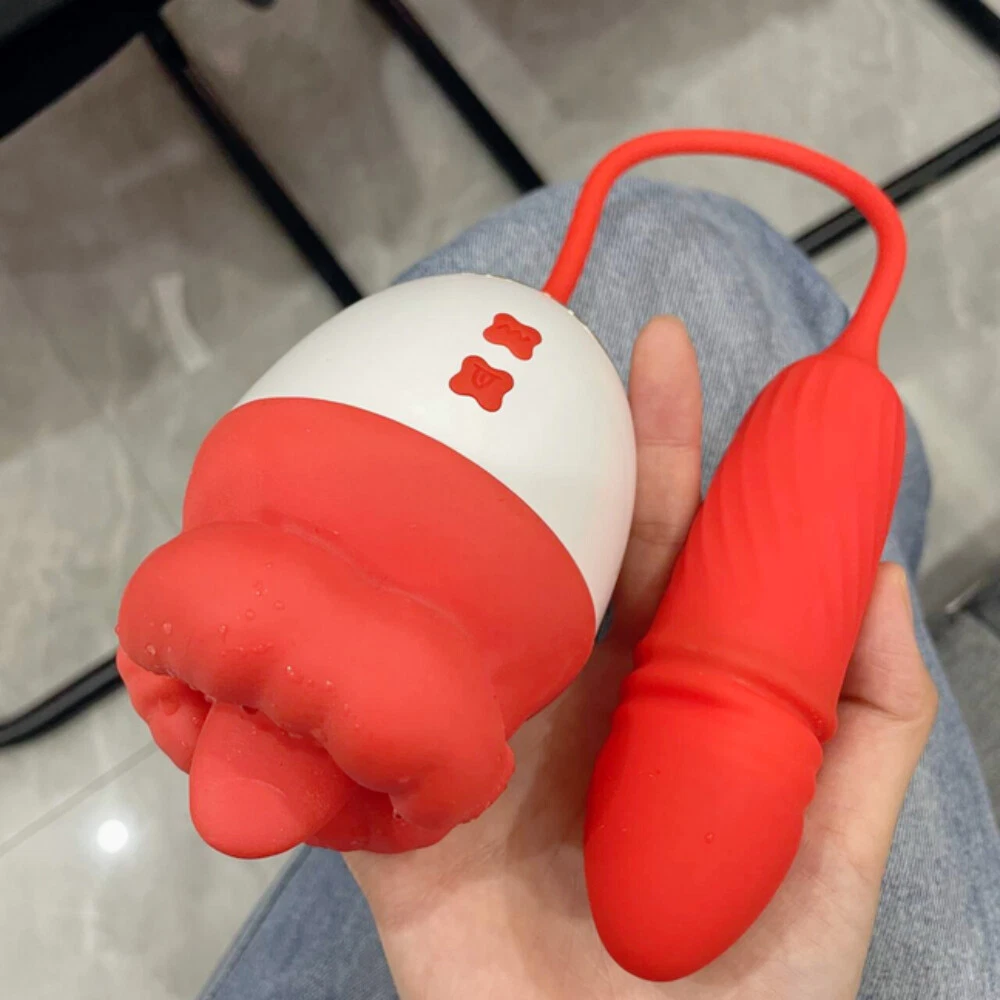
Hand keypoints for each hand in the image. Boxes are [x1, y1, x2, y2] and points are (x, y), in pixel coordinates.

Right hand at [347, 317, 937, 999]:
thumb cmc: (730, 990)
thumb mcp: (827, 854)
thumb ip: (867, 722)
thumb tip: (876, 574)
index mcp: (654, 687)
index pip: (660, 545)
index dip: (671, 453)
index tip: (673, 359)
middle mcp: (564, 689)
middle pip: (565, 545)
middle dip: (581, 440)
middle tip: (588, 341)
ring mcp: (477, 731)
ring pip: (463, 595)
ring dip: (456, 501)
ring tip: (465, 402)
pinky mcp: (393, 798)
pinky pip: (357, 705)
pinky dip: (337, 631)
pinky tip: (331, 535)